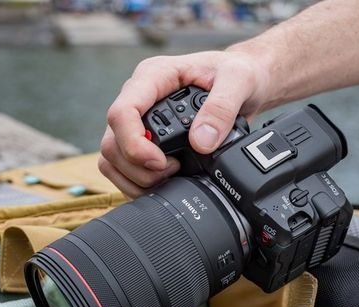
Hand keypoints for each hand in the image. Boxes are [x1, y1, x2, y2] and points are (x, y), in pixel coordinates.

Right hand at [99, 50, 270, 197]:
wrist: (246, 81)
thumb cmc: (238, 72)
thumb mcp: (239, 80)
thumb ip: (221, 108)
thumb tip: (200, 141)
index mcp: (153, 77)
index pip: (122, 112)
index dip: (134, 144)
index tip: (160, 162)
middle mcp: (140, 98)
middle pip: (112, 142)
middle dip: (137, 168)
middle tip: (172, 171)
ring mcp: (140, 121)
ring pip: (113, 158)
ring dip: (135, 179)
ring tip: (170, 178)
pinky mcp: (145, 139)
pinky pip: (124, 168)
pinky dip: (138, 183)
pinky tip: (164, 183)